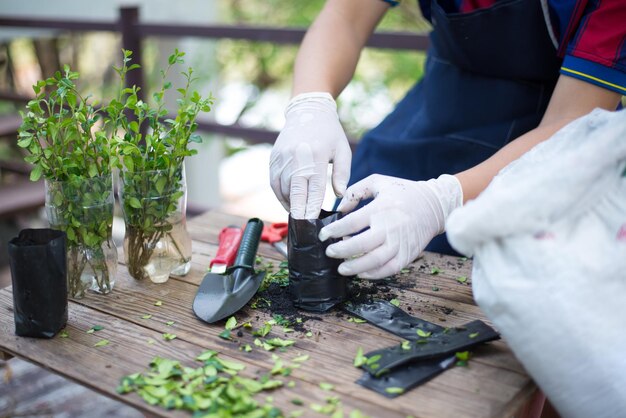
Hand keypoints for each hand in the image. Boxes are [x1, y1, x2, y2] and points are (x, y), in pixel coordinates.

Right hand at [270, 92, 351, 218]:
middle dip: (298, 211)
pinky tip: (289, 202)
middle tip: (303, 228)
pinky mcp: (274, 158)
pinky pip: (274, 182)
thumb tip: (340, 196)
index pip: (314, 188)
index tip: (313, 222)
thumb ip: (343, 174)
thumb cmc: (329, 133)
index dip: (312, 207)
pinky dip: (280, 195)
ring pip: (281, 189)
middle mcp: (296, 157)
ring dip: (289, 204)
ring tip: (298, 215)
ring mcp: (282, 158)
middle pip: (295, 191)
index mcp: (316, 156)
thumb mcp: (343, 150)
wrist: (307, 110)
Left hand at [319, 174, 462, 278]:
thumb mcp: (379, 181)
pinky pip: (389, 269)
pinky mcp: (408, 254)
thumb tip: (339, 208)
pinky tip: (361, 273)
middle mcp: (390, 227)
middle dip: (341, 251)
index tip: (322, 235)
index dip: (333, 230)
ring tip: (341, 268)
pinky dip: (374, 274)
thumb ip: (355, 191)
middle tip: (329, 252)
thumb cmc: (403, 192)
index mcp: (381, 208)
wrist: (435, 205)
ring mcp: (400, 242)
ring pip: (374, 260)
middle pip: (361, 244)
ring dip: (355, 267)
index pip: (351, 223)